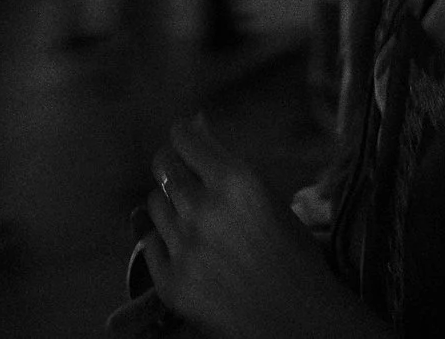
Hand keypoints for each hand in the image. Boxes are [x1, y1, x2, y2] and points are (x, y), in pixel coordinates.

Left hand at [142, 120, 378, 338]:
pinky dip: (163, 242)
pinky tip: (186, 247)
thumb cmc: (293, 253)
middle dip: (171, 163)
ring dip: (169, 204)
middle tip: (182, 171)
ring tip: (190, 216)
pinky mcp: (169, 282)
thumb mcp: (269, 197)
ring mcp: (182, 247)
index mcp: (236, 181)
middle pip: (163, 167)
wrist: (295, 316)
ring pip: (153, 205)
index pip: (184, 138)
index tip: (185, 135)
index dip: (183, 133)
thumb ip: (230, 166)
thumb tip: (197, 126)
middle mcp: (203, 209)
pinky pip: (149, 245)